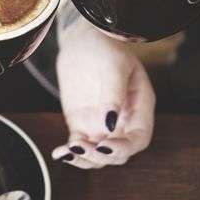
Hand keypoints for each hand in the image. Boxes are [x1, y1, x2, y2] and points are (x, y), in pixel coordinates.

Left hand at [52, 19, 155, 167]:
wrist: (82, 40)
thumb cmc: (104, 47)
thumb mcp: (113, 67)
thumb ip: (114, 95)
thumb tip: (110, 126)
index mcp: (139, 107)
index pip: (138, 139)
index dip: (124, 148)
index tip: (105, 146)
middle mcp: (123, 121)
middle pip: (118, 153)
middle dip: (101, 156)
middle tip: (81, 147)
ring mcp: (101, 125)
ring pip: (98, 156)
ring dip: (84, 160)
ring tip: (67, 152)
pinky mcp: (82, 124)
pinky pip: (79, 146)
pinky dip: (71, 154)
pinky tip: (59, 153)